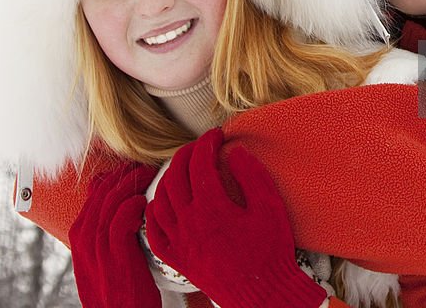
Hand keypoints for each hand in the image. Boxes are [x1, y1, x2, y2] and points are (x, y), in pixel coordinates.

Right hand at [70, 161, 161, 307]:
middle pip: (103, 190)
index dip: (116, 175)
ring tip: (150, 173)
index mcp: (79, 235)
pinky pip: (122, 217)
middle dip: (126, 172)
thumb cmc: (118, 291)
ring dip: (133, 182)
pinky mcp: (116, 255)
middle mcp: (84, 237)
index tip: (135, 167)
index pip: (94, 191)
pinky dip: (134, 204)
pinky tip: (146, 201)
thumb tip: (119, 209)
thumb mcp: (101, 261)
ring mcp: (97, 246)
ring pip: (113, 199)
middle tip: (146, 163)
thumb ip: (105, 235)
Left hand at [145, 128, 327, 307]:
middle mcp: (189, 222)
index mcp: (212, 207)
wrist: (264, 294)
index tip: (217, 135)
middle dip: (186, 154)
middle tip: (200, 146)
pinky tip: (162, 203)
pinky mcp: (178, 259)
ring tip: (182, 169)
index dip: (207, 142)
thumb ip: (252, 175)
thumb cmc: (270, 252)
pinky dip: (155, 212)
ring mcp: (180, 242)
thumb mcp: (270, 207)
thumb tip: (235, 151)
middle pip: (176, 176)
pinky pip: (154, 231)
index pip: (201, 163)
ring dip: (168, 178)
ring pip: (160, 200)